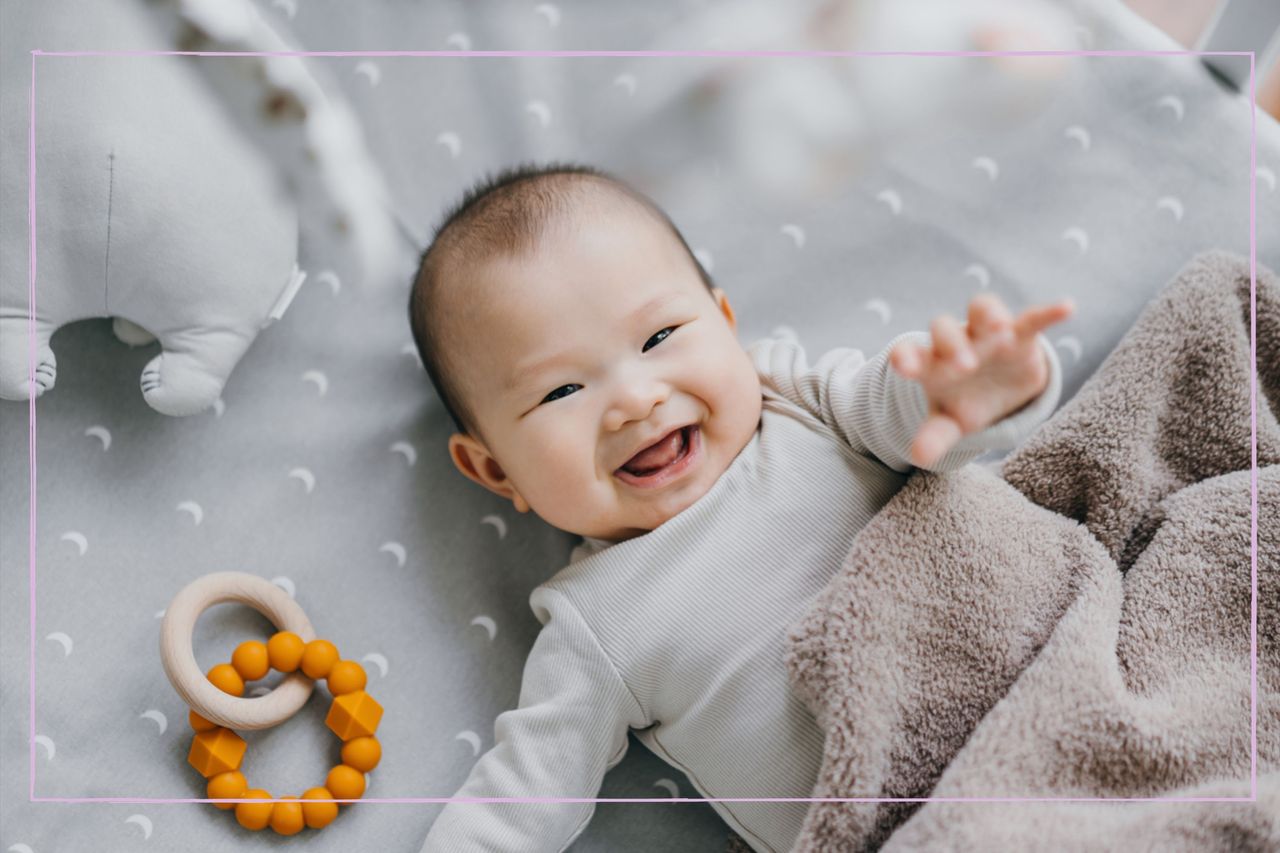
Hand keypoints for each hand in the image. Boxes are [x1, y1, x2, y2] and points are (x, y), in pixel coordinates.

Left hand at [889, 293, 1074, 467]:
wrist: (996, 391)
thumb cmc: (964, 402)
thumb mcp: (949, 422)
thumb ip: (935, 436)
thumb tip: (918, 457)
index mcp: (931, 364)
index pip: (910, 353)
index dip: (905, 357)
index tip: (903, 367)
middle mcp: (956, 342)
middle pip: (945, 330)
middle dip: (953, 345)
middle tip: (964, 367)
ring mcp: (987, 334)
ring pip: (981, 310)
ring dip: (990, 316)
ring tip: (1000, 330)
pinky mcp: (1020, 334)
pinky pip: (1032, 318)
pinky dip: (1048, 314)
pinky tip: (1066, 308)